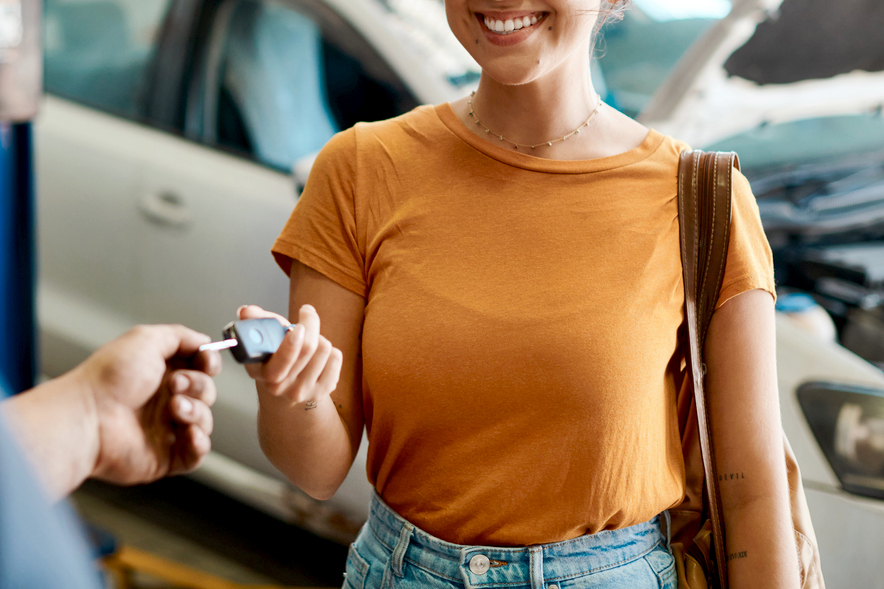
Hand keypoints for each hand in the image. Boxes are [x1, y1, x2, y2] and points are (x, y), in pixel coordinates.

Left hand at [73, 324, 220, 484]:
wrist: (88, 417)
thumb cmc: (108, 380)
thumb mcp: (146, 339)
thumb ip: (181, 336)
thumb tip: (205, 343)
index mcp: (161, 372)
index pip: (201, 367)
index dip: (209, 364)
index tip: (206, 362)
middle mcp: (165, 399)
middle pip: (207, 391)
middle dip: (198, 386)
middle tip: (174, 385)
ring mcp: (166, 428)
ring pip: (205, 420)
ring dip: (197, 412)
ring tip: (174, 409)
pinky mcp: (166, 455)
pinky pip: (197, 453)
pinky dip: (199, 443)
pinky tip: (188, 432)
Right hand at [238, 304, 342, 407]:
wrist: (286, 385)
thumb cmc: (275, 354)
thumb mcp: (264, 338)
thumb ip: (256, 321)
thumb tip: (246, 311)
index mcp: (259, 371)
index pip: (280, 360)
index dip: (291, 343)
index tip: (298, 328)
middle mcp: (278, 386)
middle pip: (308, 348)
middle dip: (310, 325)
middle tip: (307, 314)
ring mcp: (300, 392)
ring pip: (325, 349)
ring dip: (319, 338)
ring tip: (310, 341)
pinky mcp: (321, 392)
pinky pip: (336, 359)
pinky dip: (331, 351)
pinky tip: (319, 356)